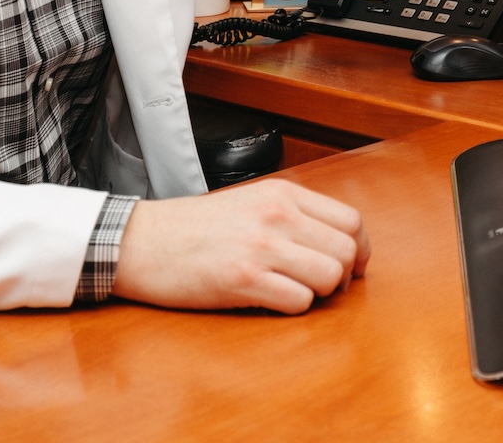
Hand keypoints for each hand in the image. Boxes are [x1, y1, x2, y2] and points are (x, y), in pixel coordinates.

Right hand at [113, 178, 370, 311]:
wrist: (143, 241)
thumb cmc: (195, 228)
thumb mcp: (251, 201)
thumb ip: (292, 215)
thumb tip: (336, 244)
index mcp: (283, 194)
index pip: (351, 221)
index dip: (359, 251)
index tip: (352, 267)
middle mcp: (278, 215)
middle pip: (347, 251)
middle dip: (344, 276)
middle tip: (324, 287)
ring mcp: (262, 246)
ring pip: (330, 277)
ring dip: (320, 293)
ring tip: (296, 292)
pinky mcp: (244, 279)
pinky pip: (299, 301)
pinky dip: (293, 307)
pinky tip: (271, 300)